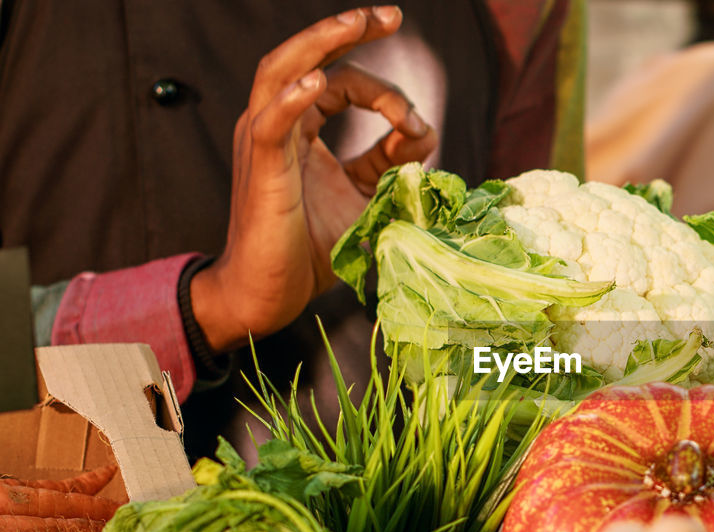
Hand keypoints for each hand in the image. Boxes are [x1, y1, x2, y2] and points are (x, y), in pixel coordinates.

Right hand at [191, 5, 435, 352]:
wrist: (270, 293)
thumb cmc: (310, 247)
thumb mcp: (365, 197)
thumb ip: (391, 162)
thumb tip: (424, 130)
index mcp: (301, 127)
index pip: (343, 82)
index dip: (387, 96)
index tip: (417, 126)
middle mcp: (278, 124)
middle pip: (307, 58)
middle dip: (347, 30)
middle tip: (390, 14)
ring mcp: (264, 143)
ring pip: (281, 73)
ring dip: (318, 44)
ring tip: (354, 23)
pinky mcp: (260, 170)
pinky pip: (270, 124)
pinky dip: (291, 98)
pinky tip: (317, 83)